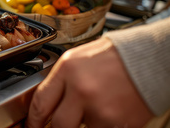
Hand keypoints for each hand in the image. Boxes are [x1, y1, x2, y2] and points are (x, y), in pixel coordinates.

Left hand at [26, 37, 153, 127]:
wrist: (147, 58)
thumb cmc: (111, 57)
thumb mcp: (75, 60)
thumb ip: (59, 81)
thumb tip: (46, 103)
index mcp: (67, 70)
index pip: (40, 102)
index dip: (33, 120)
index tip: (31, 125)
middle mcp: (81, 89)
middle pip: (57, 124)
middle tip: (54, 126)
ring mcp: (100, 108)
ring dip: (83, 123)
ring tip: (94, 106)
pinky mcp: (116, 122)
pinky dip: (101, 124)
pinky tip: (107, 110)